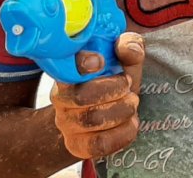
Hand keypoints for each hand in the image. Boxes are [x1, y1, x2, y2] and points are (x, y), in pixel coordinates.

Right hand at [50, 32, 144, 159]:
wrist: (108, 113)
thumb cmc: (115, 80)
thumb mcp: (124, 60)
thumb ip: (129, 46)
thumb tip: (126, 47)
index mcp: (69, 70)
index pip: (66, 66)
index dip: (81, 64)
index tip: (101, 62)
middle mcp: (61, 97)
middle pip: (81, 97)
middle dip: (114, 90)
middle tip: (128, 86)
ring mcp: (67, 123)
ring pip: (92, 120)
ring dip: (122, 110)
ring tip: (132, 103)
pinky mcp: (77, 145)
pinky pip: (99, 144)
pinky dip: (123, 133)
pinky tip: (132, 122)